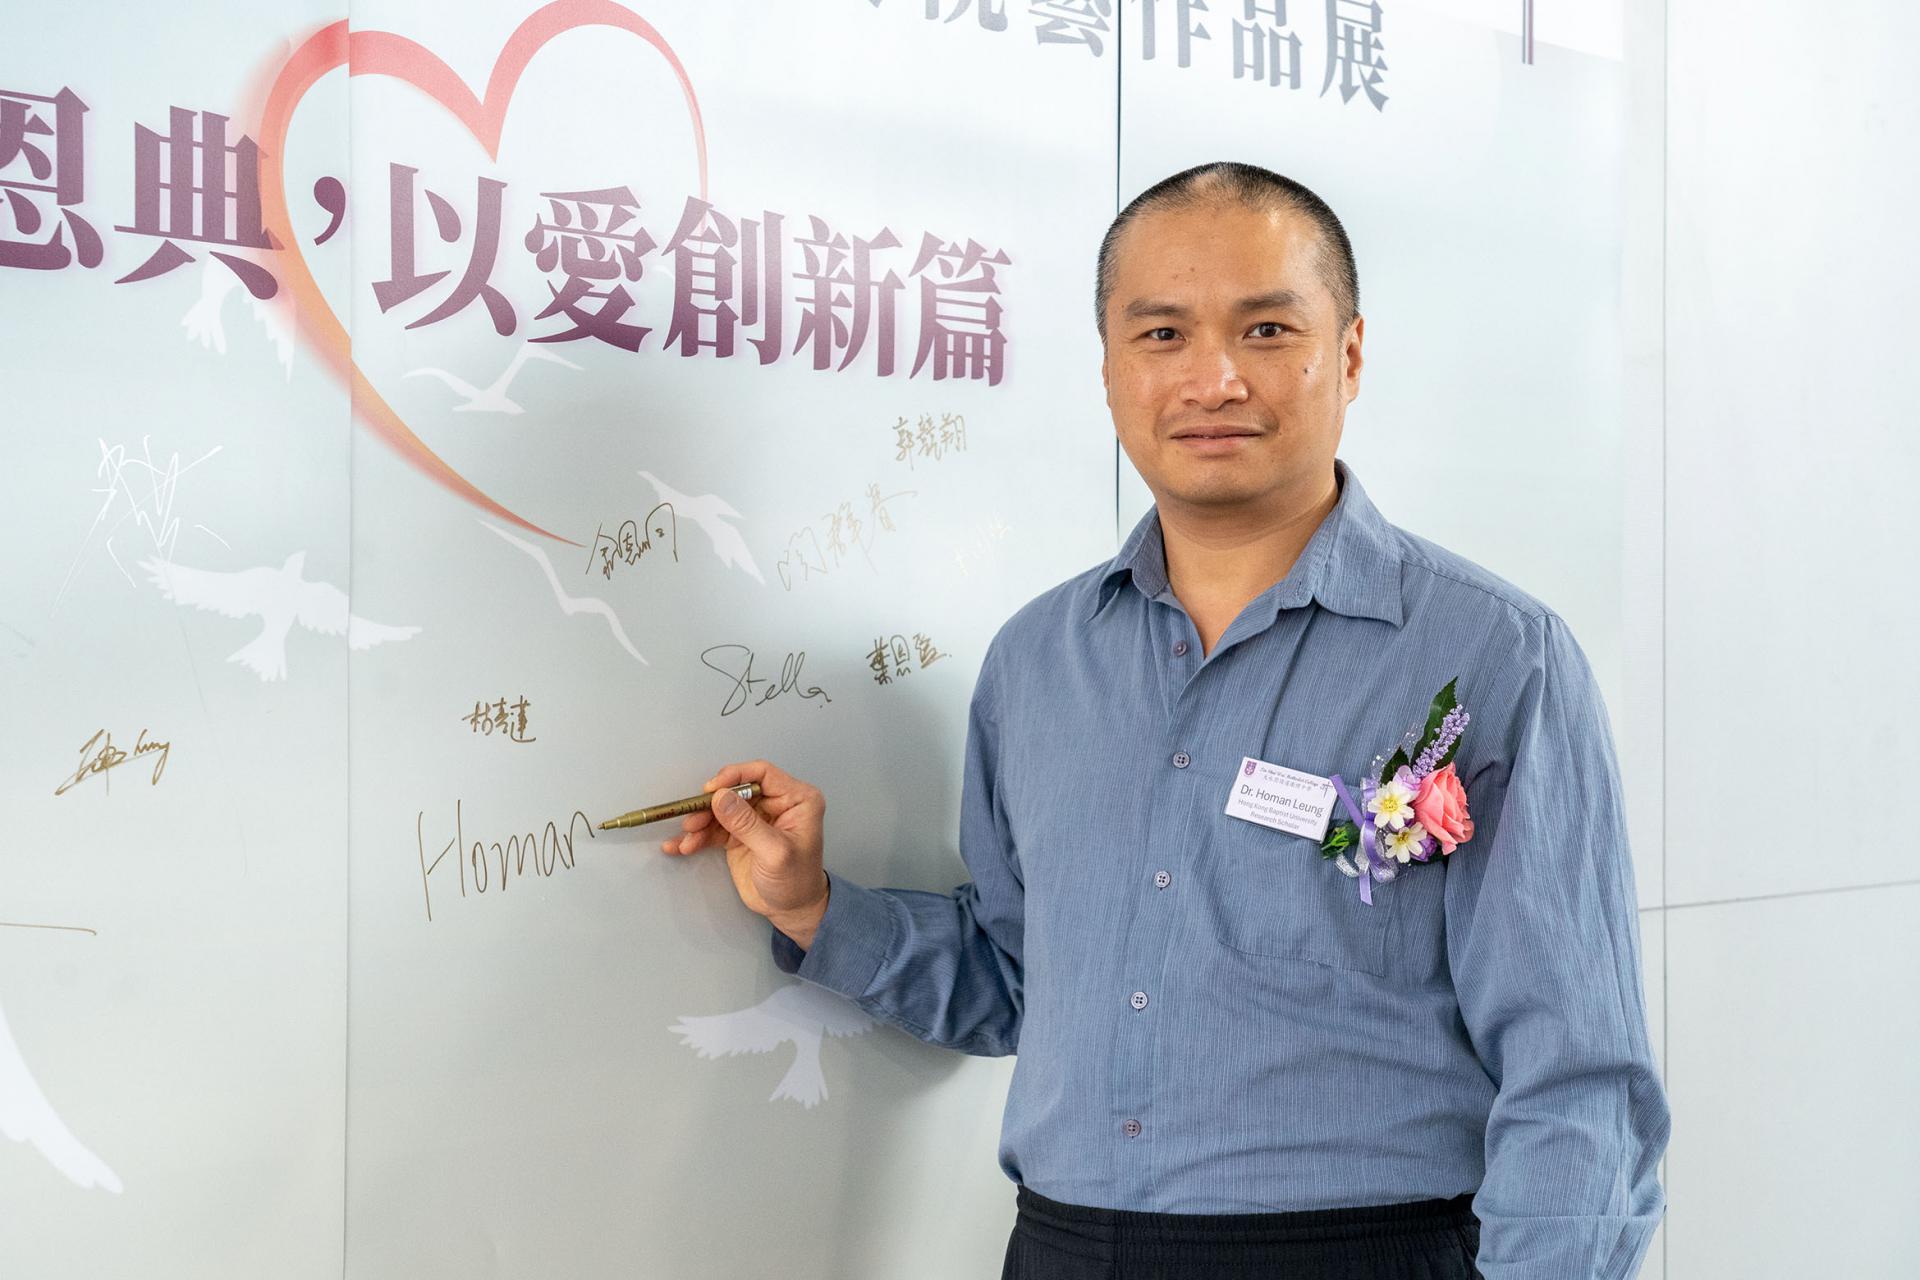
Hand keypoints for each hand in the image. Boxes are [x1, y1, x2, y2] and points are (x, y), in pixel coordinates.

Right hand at [660, 759, 828, 944]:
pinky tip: (681, 846)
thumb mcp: (774, 853)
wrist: (791, 910)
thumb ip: (747, 825)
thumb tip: (721, 797)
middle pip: (736, 791)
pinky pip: (714, 829)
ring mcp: (755, 819)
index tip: (712, 789)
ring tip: (689, 838)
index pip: (762, 774)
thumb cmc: (797, 882)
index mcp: (796, 799)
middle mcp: (775, 804)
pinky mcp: (738, 835)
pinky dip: (697, 837)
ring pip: (721, 809)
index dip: (735, 776)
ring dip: (701, 823)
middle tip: (693, 819)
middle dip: (711, 805)